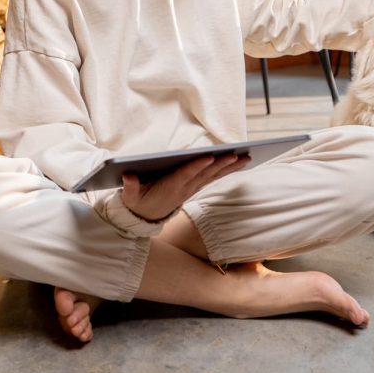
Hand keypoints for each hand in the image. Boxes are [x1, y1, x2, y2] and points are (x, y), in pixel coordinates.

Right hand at [120, 154, 249, 221]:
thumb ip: (129, 187)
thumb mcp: (130, 197)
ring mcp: (191, 188)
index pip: (185, 175)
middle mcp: (184, 188)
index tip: (209, 157)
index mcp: (169, 188)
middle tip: (237, 154)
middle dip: (221, 164)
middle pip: (205, 174)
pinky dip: (226, 169)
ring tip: (246, 157)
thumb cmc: (138, 202)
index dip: (197, 166)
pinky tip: (239, 162)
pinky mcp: (194, 187)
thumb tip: (126, 176)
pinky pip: (213, 177)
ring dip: (229, 166)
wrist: (145, 218)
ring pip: (213, 175)